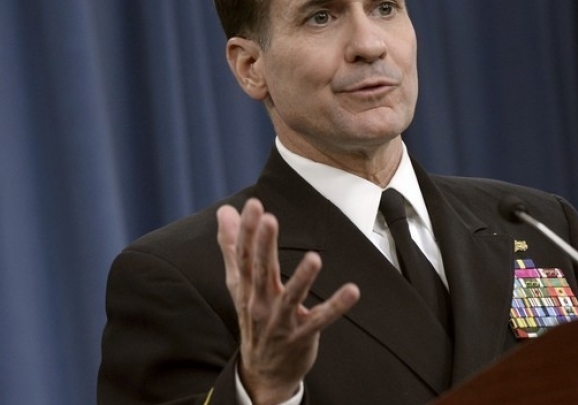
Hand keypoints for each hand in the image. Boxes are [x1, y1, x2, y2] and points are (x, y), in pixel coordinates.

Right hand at [217, 198, 359, 404]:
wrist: (262, 371)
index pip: (245, 256)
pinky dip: (336, 306)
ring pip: (291, 298)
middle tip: (269, 219)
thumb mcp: (239, 285)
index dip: (247, 231)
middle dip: (265, 245)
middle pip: (262, 271)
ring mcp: (281, 321)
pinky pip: (321, 319)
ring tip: (314, 258)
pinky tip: (352, 291)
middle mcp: (261, 303)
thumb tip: (225, 212)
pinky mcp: (302, 336)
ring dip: (303, 279)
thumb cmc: (254, 320)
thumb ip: (233, 247)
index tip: (253, 205)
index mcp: (248, 287)